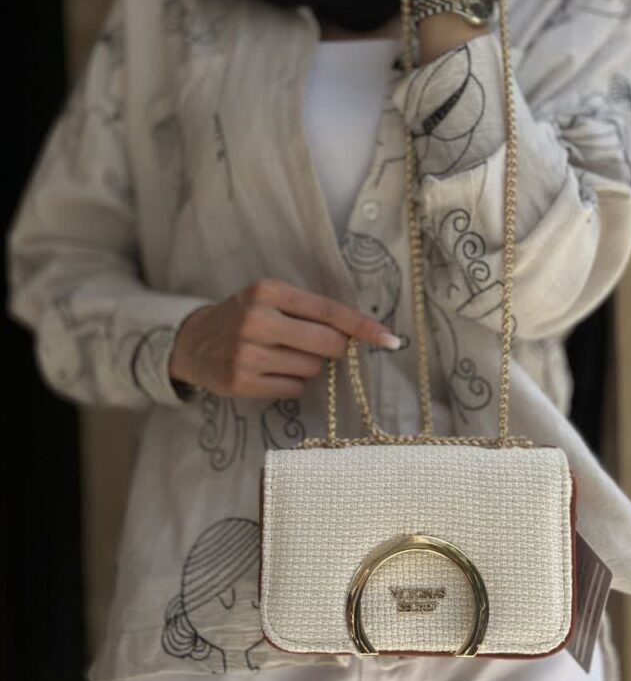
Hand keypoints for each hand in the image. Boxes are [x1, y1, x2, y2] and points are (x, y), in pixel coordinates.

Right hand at [169, 278, 401, 400]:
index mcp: (267, 292)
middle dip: (335, 349)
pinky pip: (293, 388)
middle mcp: (257, 320)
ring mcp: (247, 354)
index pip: (327, 310)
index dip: (362, 326)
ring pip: (312, 368)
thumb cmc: (242, 317)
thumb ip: (307, 311)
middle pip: (327, 343)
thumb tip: (357, 334)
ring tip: (281, 356)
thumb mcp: (268, 300)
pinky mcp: (241, 383)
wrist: (191, 342)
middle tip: (321, 347)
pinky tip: (270, 372)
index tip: (389, 339)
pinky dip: (291, 383)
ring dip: (308, 366)